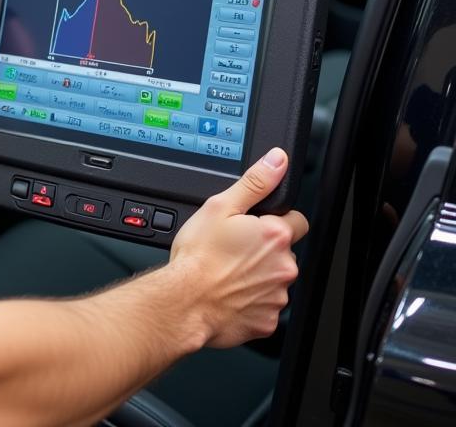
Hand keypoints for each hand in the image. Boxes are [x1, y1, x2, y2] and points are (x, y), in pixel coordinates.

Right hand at [170, 148, 307, 347]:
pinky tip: (230, 293)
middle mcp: (284, 266)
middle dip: (265, 249)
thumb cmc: (198, 257)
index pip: (297, 220)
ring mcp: (278, 296)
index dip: (275, 219)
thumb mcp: (220, 206)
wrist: (185, 302)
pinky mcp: (268, 322)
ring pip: (275, 279)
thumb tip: (277, 161)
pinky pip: (265, 306)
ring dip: (259, 275)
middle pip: (284, 252)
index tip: (255, 226)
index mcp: (275, 235)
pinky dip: (251, 301)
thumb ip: (255, 182)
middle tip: (234, 249)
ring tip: (228, 271)